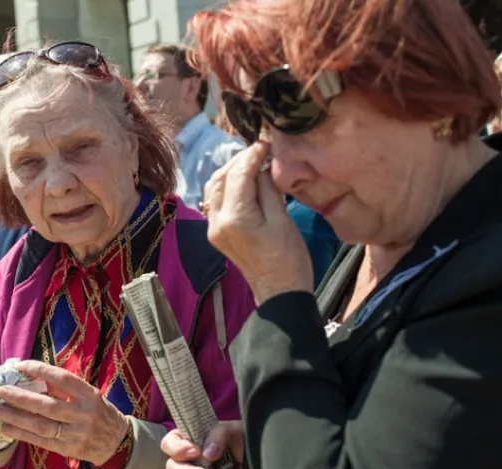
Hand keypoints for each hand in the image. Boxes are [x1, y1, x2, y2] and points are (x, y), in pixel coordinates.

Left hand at [0, 360, 128, 465]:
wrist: (115, 441)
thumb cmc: (97, 412)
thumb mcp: (88, 395)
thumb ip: (65, 388)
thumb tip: (32, 375)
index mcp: (89, 394)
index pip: (62, 379)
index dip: (40, 370)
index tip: (20, 365)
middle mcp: (83, 414)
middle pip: (47, 404)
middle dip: (20, 397)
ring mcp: (75, 433)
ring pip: (40, 424)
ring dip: (15, 416)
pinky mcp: (68, 449)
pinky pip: (40, 441)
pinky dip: (21, 434)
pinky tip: (6, 427)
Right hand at [162, 421, 244, 468]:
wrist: (253, 456)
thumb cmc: (239, 438)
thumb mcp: (231, 430)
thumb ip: (218, 435)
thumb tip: (208, 454)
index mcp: (187, 440)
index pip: (169, 443)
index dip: (177, 449)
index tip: (195, 451)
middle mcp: (187, 459)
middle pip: (172, 468)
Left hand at [204, 143, 312, 303]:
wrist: (279, 292)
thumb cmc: (288, 259)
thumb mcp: (282, 219)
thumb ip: (267, 189)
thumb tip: (262, 166)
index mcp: (235, 218)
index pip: (238, 174)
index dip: (251, 155)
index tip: (265, 143)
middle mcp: (217, 222)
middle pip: (220, 178)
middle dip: (238, 161)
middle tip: (259, 151)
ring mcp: (213, 229)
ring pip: (214, 188)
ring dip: (230, 172)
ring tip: (252, 164)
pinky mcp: (216, 233)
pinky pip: (216, 202)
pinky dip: (227, 187)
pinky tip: (245, 183)